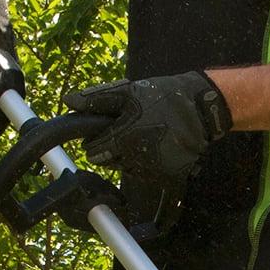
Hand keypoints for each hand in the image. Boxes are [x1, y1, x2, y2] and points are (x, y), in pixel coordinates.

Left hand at [63, 72, 231, 229]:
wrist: (201, 111)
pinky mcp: (168, 177)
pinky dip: (147, 163)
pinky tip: (156, 146)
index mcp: (124, 138)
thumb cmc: (163, 97)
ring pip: (128, 169)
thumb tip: (68, 101)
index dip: (95, 141)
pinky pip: (147, 174)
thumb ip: (98, 98)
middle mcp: (137, 160)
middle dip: (112, 149)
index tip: (103, 132)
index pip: (94, 152)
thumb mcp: (128, 92)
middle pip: (110, 162)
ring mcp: (153, 171)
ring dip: (129, 156)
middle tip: (127, 130)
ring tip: (144, 135)